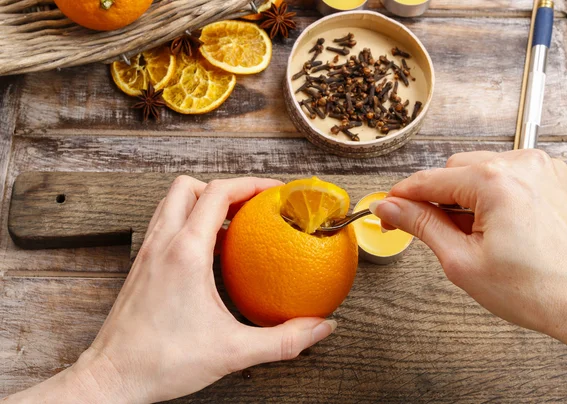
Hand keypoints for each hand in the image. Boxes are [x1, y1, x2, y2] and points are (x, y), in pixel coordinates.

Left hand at [5, 176, 335, 402]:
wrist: (111, 378)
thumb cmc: (162, 362)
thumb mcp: (233, 352)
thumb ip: (283, 340)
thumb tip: (321, 327)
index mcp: (185, 252)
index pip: (217, 192)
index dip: (251, 184)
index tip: (275, 192)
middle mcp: (162, 242)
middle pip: (191, 187)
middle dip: (226, 187)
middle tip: (253, 204)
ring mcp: (148, 252)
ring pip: (173, 202)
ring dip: (203, 201)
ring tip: (233, 222)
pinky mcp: (141, 265)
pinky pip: (165, 225)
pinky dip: (188, 222)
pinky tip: (209, 251)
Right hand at [370, 150, 566, 369]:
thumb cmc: (539, 291)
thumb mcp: (462, 261)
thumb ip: (421, 226)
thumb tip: (391, 209)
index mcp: (495, 181)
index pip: (428, 180)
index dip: (401, 197)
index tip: (386, 209)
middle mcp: (521, 165)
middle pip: (453, 170)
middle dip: (437, 199)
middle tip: (431, 233)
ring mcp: (542, 169)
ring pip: (480, 171)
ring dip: (466, 198)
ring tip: (474, 237)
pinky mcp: (553, 179)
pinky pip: (507, 176)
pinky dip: (492, 196)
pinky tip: (497, 228)